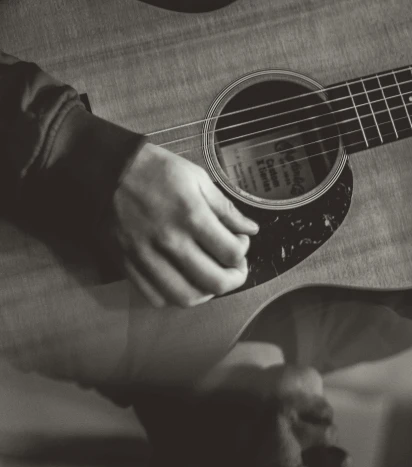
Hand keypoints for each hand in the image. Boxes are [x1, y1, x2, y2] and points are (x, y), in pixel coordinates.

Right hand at [108, 143, 258, 306]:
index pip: (231, 253)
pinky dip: (174, 296)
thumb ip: (225, 207)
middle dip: (234, 279)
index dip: (243, 252)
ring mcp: (147, 257)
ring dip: (206, 293)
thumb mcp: (195, 177)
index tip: (239, 243)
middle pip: (215, 282)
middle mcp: (170, 240)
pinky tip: (182, 281)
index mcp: (191, 215)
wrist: (105, 169)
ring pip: (186, 297)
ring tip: (210, 279)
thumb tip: (249, 228)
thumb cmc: (153, 169)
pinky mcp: (128, 265)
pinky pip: (156, 297)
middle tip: (234, 269)